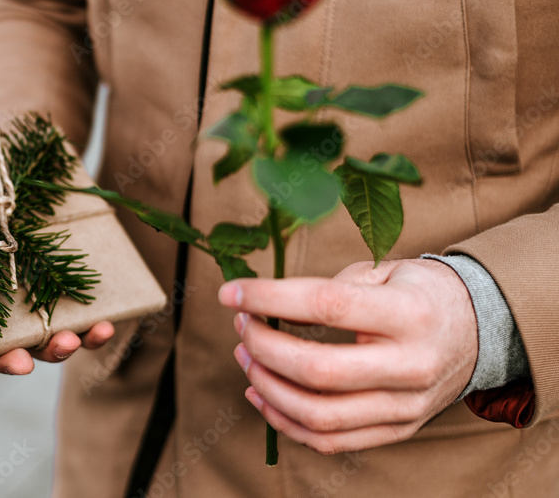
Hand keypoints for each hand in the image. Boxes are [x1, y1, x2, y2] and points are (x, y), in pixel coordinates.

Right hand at [0, 132, 115, 373]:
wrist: (8, 170)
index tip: (10, 361)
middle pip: (12, 348)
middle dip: (28, 357)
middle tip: (35, 359)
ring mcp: (34, 300)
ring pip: (51, 339)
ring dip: (67, 346)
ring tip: (80, 337)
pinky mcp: (64, 285)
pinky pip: (85, 318)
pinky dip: (99, 325)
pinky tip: (110, 321)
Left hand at [218, 259, 477, 454]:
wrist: (481, 329)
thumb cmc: (420, 292)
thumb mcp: (386, 271)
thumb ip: (334, 287)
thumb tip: (268, 304)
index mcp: (409, 313)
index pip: (326, 306)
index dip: (269, 299)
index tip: (230, 293)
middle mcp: (412, 364)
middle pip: (318, 370)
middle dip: (263, 348)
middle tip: (242, 326)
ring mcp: (407, 405)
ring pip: (320, 416)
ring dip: (268, 388)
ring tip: (246, 357)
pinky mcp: (400, 429)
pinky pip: (332, 441)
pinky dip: (286, 423)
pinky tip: (263, 394)